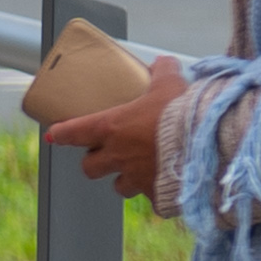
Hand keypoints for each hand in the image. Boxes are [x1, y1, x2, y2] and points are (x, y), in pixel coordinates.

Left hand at [39, 53, 187, 199]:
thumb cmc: (182, 113)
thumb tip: (163, 62)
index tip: (54, 135)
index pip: (74, 132)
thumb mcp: (170, 85)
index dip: (61, 133)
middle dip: (94, 161)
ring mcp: (136, 178)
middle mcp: (118, 156)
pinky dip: (155, 193)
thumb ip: (163, 72)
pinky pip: (150, 198)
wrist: (206, 146)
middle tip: (105, 153)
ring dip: (123, 179)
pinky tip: (166, 185)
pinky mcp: (156, 195)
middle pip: (89, 167)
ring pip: (119, 186)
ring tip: (136, 170)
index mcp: (112, 128)